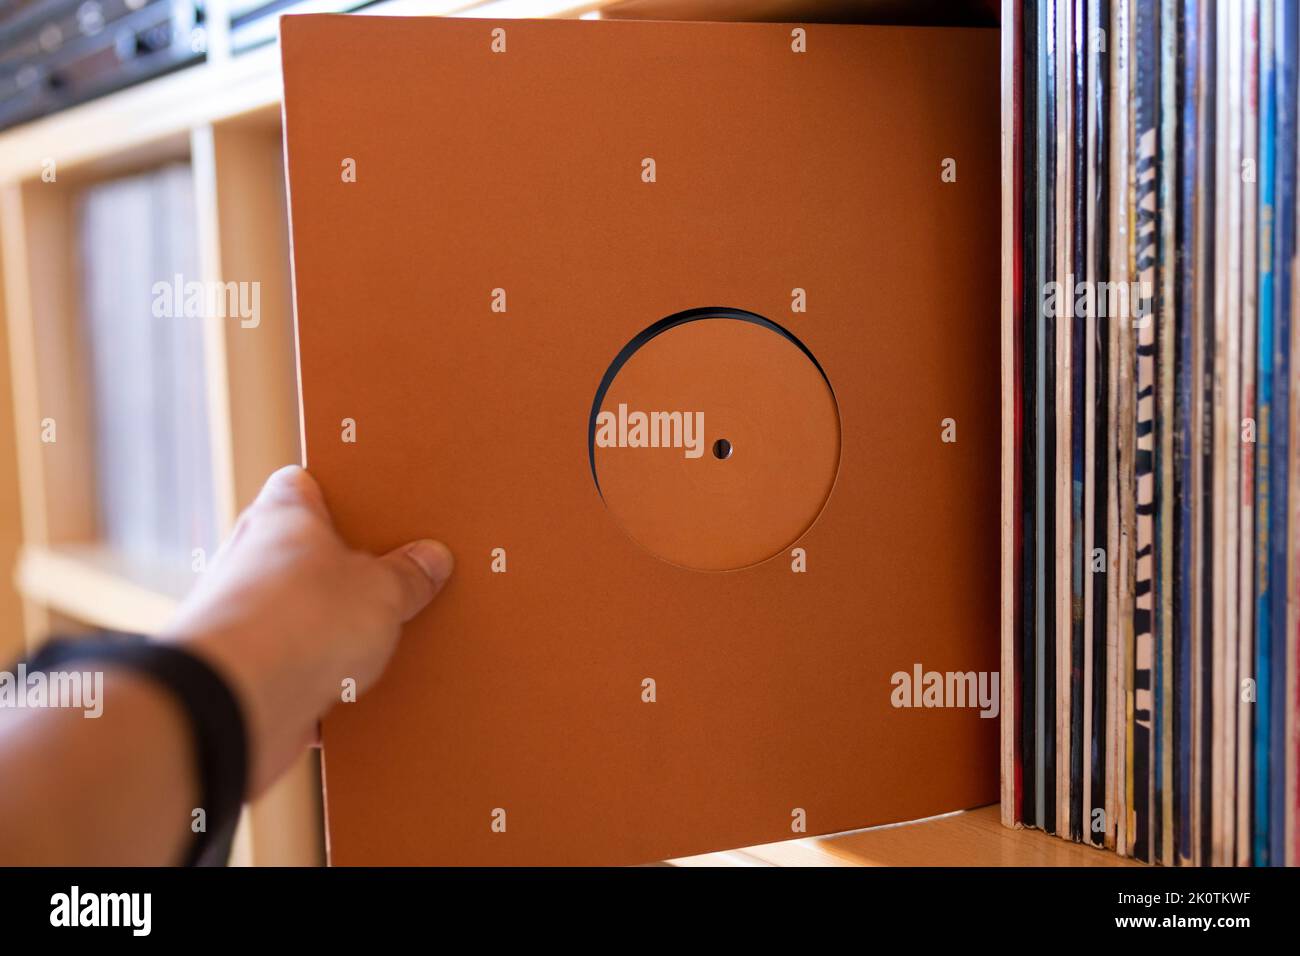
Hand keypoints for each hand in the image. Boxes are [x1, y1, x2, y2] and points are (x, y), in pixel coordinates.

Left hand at [163, 465, 452, 795]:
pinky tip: (359, 697)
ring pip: (301, 618)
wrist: (234, 704)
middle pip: (306, 556)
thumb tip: (431, 559)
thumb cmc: (301, 621)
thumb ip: (408, 575)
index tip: (374, 505)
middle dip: (350, 573)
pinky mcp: (244, 676)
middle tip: (399, 579)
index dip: (339, 492)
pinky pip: (294, 673)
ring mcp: (244, 622)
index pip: (303, 486)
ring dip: (336, 634)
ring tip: (387, 643)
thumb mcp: (383, 590)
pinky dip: (322, 685)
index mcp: (282, 518)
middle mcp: (252, 563)